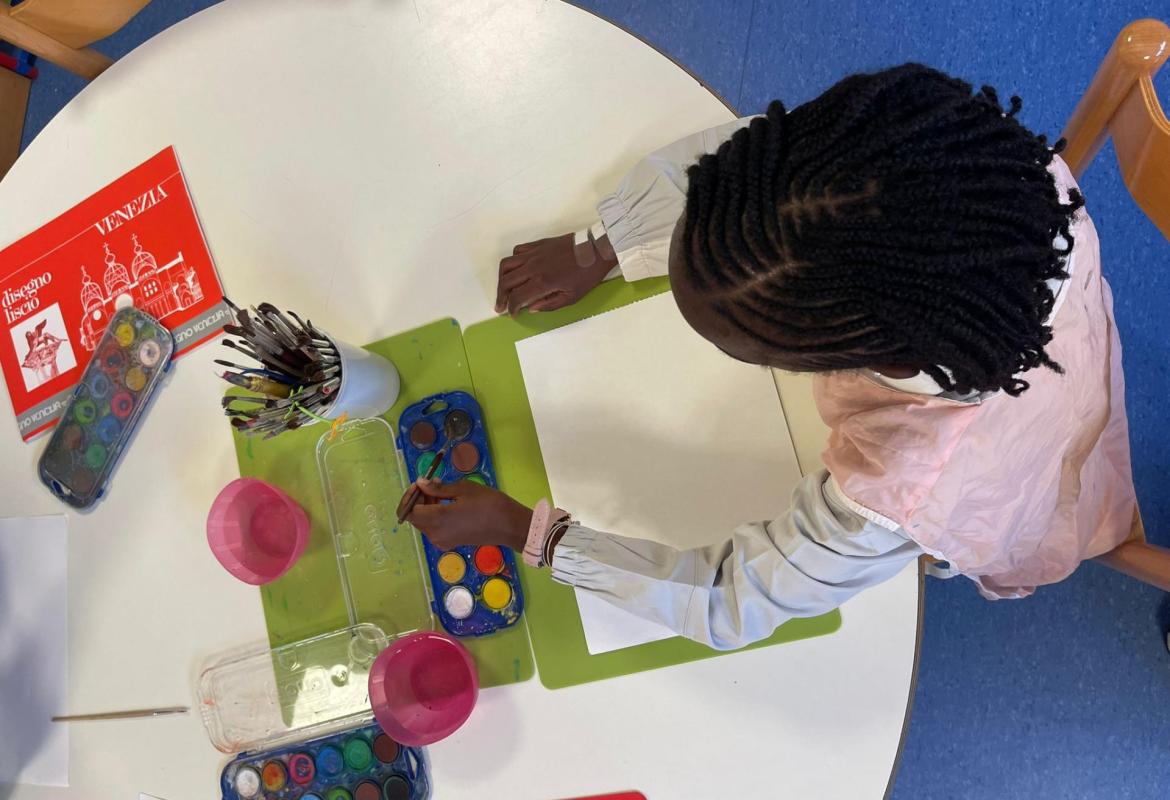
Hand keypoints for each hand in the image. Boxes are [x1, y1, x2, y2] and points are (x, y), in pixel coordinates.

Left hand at [399, 478, 532, 551]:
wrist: (509, 525)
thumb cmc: (488, 503)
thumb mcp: (463, 489)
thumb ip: (438, 488)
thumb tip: (420, 483)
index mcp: (438, 519)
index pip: (409, 511)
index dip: (410, 496)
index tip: (420, 484)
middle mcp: (435, 534)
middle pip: (415, 518)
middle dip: (418, 500)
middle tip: (432, 484)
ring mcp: (442, 541)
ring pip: (423, 523)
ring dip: (426, 507)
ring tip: (442, 491)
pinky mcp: (449, 543)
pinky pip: (433, 529)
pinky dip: (434, 516)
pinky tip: (447, 504)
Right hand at [495, 233, 615, 314]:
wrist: (596, 250)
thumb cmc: (587, 275)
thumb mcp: (572, 297)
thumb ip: (550, 305)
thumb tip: (531, 308)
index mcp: (543, 282)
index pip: (517, 297)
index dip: (512, 308)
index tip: (512, 314)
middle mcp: (533, 266)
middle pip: (506, 281)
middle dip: (500, 296)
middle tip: (500, 306)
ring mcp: (534, 253)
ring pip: (506, 264)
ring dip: (501, 278)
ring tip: (504, 287)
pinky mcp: (538, 244)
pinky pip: (517, 251)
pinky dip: (512, 261)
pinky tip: (517, 269)